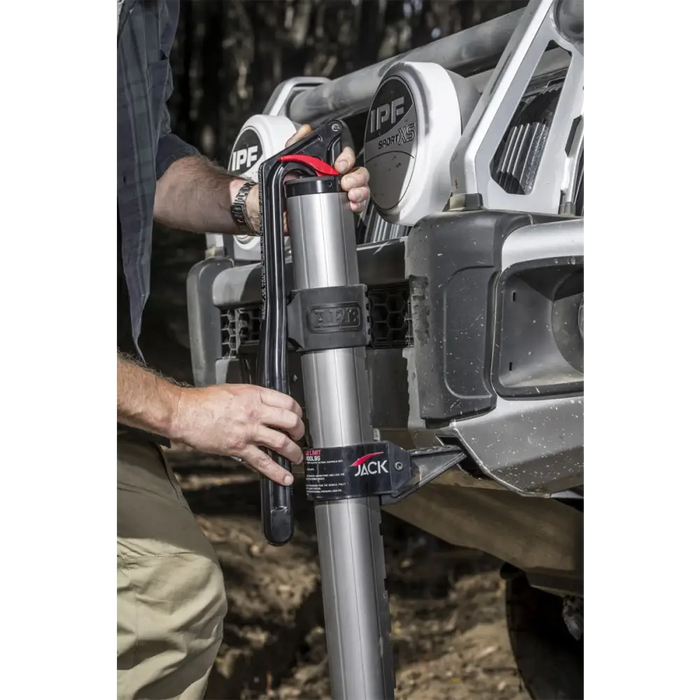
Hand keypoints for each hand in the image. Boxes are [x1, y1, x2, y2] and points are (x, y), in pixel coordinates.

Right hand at [172, 384, 304, 485]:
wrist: (185, 412)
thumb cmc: (204, 401)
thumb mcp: (235, 390)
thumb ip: (253, 398)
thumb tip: (266, 405)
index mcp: (254, 395)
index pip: (287, 402)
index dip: (298, 412)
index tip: (298, 417)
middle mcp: (255, 412)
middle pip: (290, 421)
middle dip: (300, 431)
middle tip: (300, 436)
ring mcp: (248, 431)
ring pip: (281, 442)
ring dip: (294, 452)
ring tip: (297, 457)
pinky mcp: (239, 448)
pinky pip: (263, 462)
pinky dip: (277, 472)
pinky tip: (285, 477)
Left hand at [243, 123, 370, 233]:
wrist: (273, 209)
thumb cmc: (280, 186)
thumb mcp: (285, 160)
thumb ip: (295, 144)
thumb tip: (305, 130)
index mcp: (325, 164)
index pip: (344, 156)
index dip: (346, 158)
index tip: (340, 166)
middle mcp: (335, 178)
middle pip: (357, 172)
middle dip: (357, 177)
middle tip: (346, 182)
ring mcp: (339, 193)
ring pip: (360, 188)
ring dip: (360, 190)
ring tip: (350, 194)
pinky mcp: (339, 209)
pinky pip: (356, 205)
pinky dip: (359, 204)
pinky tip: (352, 205)